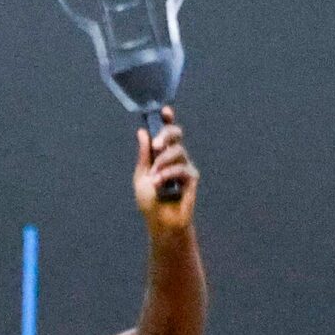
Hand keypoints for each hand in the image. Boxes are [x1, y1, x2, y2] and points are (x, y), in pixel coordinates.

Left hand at [133, 107, 197, 228]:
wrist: (160, 224)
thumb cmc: (150, 202)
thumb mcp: (141, 176)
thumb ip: (144, 155)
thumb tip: (142, 131)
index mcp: (162, 155)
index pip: (166, 132)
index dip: (167, 120)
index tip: (165, 111)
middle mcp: (175, 157)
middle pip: (176, 134)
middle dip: (167, 135)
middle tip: (157, 145)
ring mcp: (185, 167)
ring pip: (178, 152)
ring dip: (163, 163)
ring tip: (154, 179)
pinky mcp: (192, 179)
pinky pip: (182, 168)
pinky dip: (169, 174)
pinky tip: (161, 184)